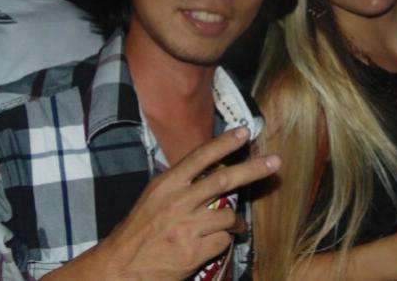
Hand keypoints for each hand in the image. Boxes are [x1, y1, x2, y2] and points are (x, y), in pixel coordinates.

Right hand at [52, 127, 280, 280]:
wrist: (122, 265)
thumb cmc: (139, 231)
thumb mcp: (154, 198)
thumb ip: (179, 185)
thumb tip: (208, 173)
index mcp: (167, 184)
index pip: (200, 156)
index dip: (224, 143)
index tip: (244, 131)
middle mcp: (178, 201)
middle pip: (224, 180)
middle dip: (253, 169)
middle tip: (275, 162)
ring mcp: (187, 226)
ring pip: (229, 216)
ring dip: (238, 222)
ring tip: (237, 227)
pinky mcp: (194, 250)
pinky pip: (223, 240)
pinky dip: (224, 242)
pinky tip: (214, 245)